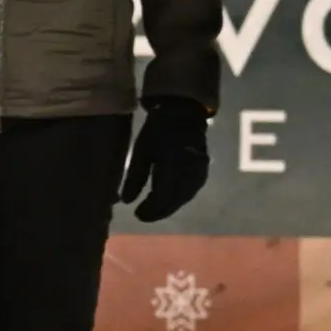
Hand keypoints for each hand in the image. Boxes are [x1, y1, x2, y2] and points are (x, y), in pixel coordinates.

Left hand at [119, 96, 209, 222]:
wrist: (183, 114)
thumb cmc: (157, 131)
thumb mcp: (141, 151)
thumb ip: (135, 177)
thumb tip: (127, 202)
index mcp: (171, 163)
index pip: (162, 195)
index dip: (150, 210)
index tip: (137, 215)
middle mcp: (188, 169)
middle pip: (174, 200)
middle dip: (158, 211)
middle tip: (143, 216)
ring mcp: (199, 170)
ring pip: (184, 198)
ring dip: (168, 207)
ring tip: (153, 210)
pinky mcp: (203, 170)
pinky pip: (191, 191)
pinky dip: (178, 199)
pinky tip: (167, 200)